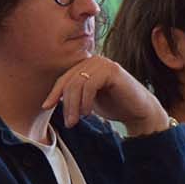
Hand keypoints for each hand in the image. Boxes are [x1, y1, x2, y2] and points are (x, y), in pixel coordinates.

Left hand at [41, 55, 167, 135]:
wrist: (139, 112)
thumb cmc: (113, 106)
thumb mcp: (86, 100)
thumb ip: (72, 95)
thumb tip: (48, 101)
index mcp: (86, 65)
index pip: (64, 78)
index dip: (54, 93)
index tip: (45, 107)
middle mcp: (94, 60)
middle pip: (69, 81)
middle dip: (66, 104)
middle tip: (68, 122)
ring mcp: (103, 63)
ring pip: (77, 84)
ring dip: (74, 105)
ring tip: (76, 120)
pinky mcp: (112, 70)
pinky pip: (89, 85)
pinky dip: (85, 101)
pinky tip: (88, 112)